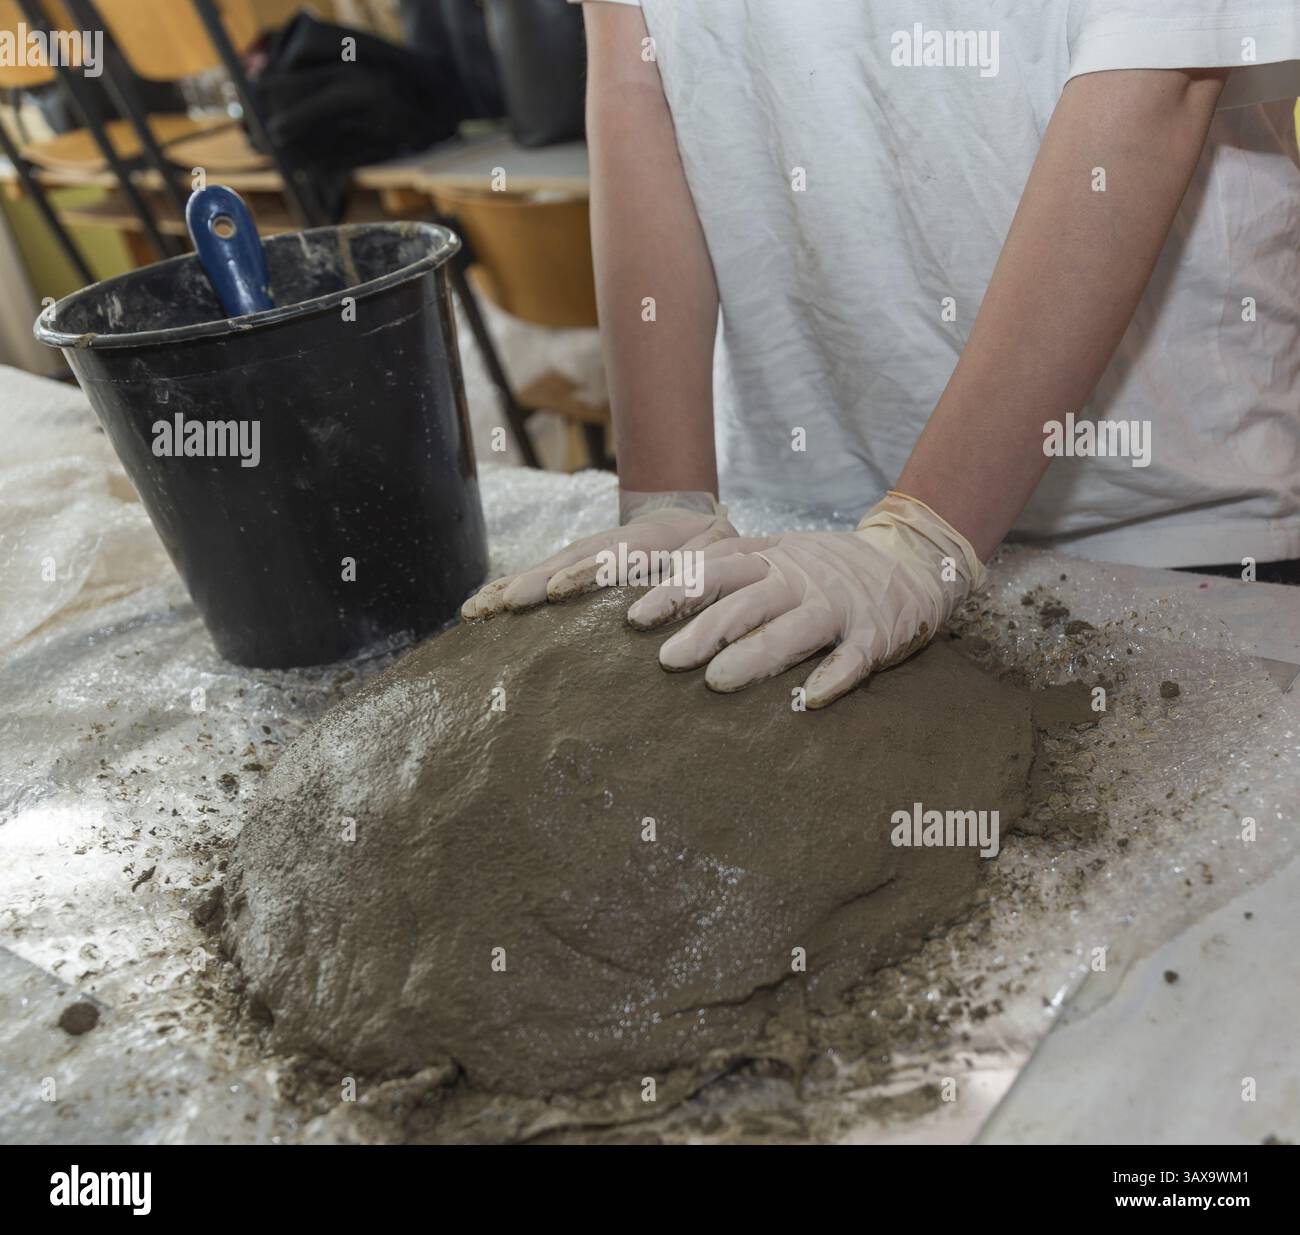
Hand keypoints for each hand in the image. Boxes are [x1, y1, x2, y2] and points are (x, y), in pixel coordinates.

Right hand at [461, 491, 736, 618]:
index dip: (586, 571)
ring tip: (476, 608)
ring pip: (544, 569)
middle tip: (500, 604)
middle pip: (565, 562)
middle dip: (532, 582)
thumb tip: (683, 585)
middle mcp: (605, 546)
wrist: (688, 518)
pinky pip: (537, 578)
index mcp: (644, 541)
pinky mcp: (572, 569)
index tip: (559, 589)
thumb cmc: (708, 544)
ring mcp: (584, 556)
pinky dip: (508, 589)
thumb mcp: (717, 549)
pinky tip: (480, 608)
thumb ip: (701, 565)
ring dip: (509, 587)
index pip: (612, 555)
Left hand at [625, 491, 985, 707]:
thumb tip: (661, 590)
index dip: (676, 590)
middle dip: (704, 629)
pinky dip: (833, 677)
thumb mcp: (779, 555)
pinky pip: (853, 658)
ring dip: (756, 654)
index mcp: (773, 557)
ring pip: (793, 629)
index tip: (636, 616)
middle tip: (665, 660)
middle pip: (746, 600)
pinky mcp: (874, 635)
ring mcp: (839, 605)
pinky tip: (811, 699)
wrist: (912, 561)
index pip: (716, 567)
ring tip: (718, 681)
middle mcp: (801, 577)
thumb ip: (731, 570)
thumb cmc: (827, 569)